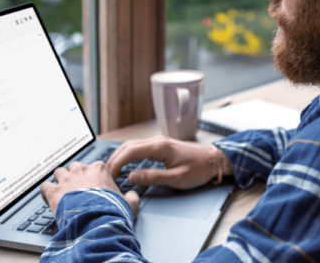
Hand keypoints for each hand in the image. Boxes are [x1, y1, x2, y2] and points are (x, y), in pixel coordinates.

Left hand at [40, 161, 140, 216]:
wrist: (97, 222)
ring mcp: (66, 180)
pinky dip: (46, 192)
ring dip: (60, 181)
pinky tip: (49, 198)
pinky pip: (45, 186)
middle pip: (75, 167)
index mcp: (99, 169)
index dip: (92, 177)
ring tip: (63, 192)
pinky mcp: (53, 192)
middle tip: (78, 189)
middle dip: (75, 176)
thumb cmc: (113, 212)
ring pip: (59, 172)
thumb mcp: (129, 205)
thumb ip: (131, 197)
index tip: (93, 186)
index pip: (94, 166)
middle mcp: (81, 170)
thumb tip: (132, 195)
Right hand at [107, 135, 230, 189]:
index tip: (108, 174)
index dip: (116, 163)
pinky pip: (139, 147)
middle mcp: (156, 141)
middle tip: (105, 174)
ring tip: (111, 170)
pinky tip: (124, 163)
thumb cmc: (198, 170)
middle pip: (127, 146)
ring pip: (132, 145)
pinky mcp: (160, 146)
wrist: (214, 160)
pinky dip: (127, 155)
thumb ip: (153, 177)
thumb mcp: (177, 178)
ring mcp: (158, 142)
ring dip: (120, 156)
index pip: (130, 151)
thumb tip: (131, 176)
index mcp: (159, 147)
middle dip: (114, 159)